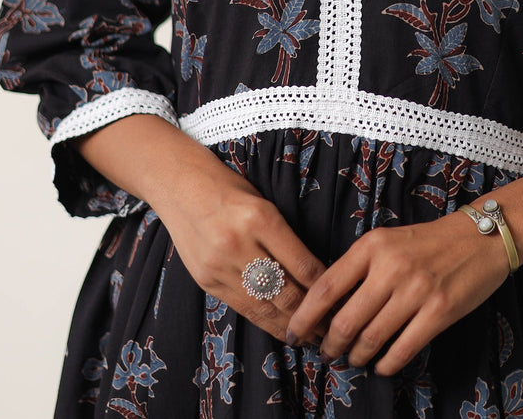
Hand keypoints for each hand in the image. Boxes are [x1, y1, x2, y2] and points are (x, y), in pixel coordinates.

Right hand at [154, 164, 330, 343]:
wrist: (181, 186)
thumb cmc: (231, 189)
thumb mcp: (265, 204)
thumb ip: (285, 237)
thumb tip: (316, 273)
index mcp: (260, 218)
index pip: (302, 264)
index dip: (325, 288)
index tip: (342, 298)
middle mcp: (239, 245)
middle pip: (285, 292)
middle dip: (312, 314)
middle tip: (333, 325)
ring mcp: (219, 267)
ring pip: (264, 307)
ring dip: (291, 325)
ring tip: (312, 336)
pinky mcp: (206, 282)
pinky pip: (243, 308)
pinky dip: (266, 322)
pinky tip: (283, 329)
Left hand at [285, 207, 511, 374]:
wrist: (481, 237)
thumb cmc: (429, 241)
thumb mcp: (388, 240)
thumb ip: (360, 266)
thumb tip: (328, 306)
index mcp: (372, 245)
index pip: (326, 287)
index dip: (305, 316)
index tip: (294, 334)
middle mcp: (391, 267)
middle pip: (345, 321)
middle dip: (331, 345)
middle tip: (327, 353)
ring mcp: (416, 290)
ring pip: (371, 339)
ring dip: (357, 357)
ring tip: (354, 359)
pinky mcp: (439, 312)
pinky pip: (402, 349)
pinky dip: (385, 364)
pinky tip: (381, 365)